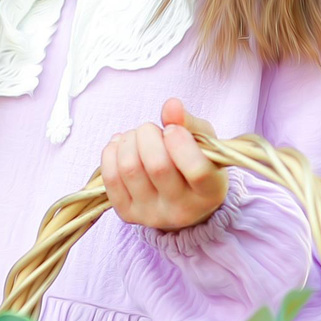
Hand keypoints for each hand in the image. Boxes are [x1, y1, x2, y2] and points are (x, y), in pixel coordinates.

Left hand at [101, 98, 227, 231]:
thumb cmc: (196, 162)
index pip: (197, 171)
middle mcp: (182, 211)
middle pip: (157, 166)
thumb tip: (171, 105)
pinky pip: (111, 179)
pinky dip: (112, 153)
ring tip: (137, 137)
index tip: (172, 129)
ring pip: (130, 169)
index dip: (180, 142)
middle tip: (152, 129)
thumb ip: (189, 123)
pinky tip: (122, 146)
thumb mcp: (204, 142)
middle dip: (149, 134)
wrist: (181, 199)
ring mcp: (152, 215)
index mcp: (210, 193)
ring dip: (129, 141)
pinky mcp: (128, 214)